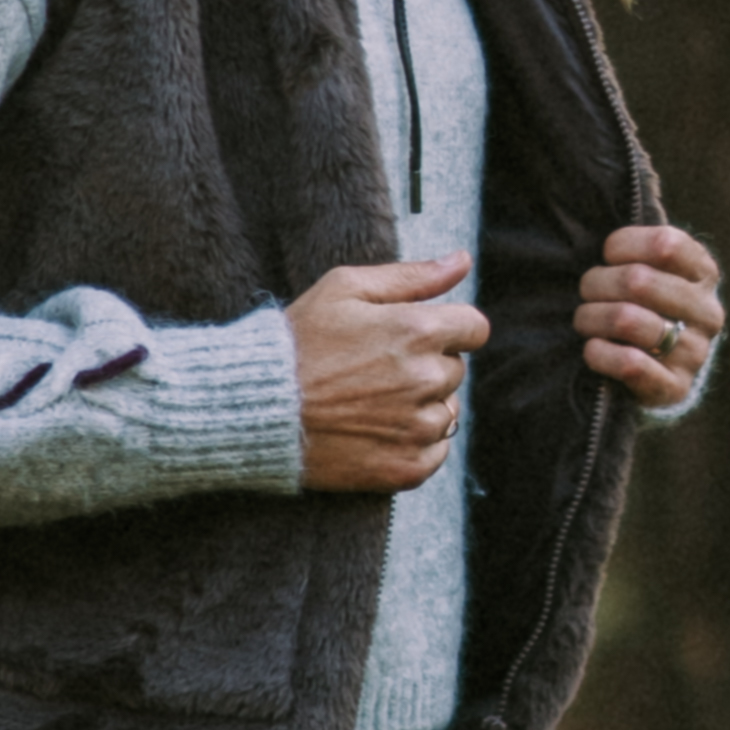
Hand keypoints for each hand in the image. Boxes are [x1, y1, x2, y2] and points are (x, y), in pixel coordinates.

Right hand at [289, 253, 486, 489]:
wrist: (255, 409)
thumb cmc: (297, 342)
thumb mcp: (344, 288)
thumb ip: (412, 276)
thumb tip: (462, 261)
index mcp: (418, 330)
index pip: (474, 328)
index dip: (448, 329)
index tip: (414, 337)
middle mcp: (426, 380)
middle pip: (456, 369)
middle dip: (426, 365)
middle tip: (375, 370)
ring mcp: (417, 428)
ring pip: (447, 411)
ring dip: (421, 406)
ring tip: (370, 402)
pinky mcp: (406, 468)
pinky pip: (436, 451)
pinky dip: (413, 443)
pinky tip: (374, 431)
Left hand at [577, 218, 724, 408]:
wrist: (658, 369)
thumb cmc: (643, 304)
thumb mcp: (649, 267)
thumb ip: (638, 244)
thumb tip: (616, 195)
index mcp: (703, 273)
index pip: (664, 243)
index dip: (621, 245)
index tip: (607, 255)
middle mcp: (708, 312)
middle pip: (638, 280)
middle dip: (596, 283)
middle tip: (586, 292)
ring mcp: (696, 353)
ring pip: (628, 320)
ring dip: (591, 318)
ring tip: (584, 320)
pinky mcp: (676, 388)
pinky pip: (631, 365)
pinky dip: (600, 354)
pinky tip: (592, 349)